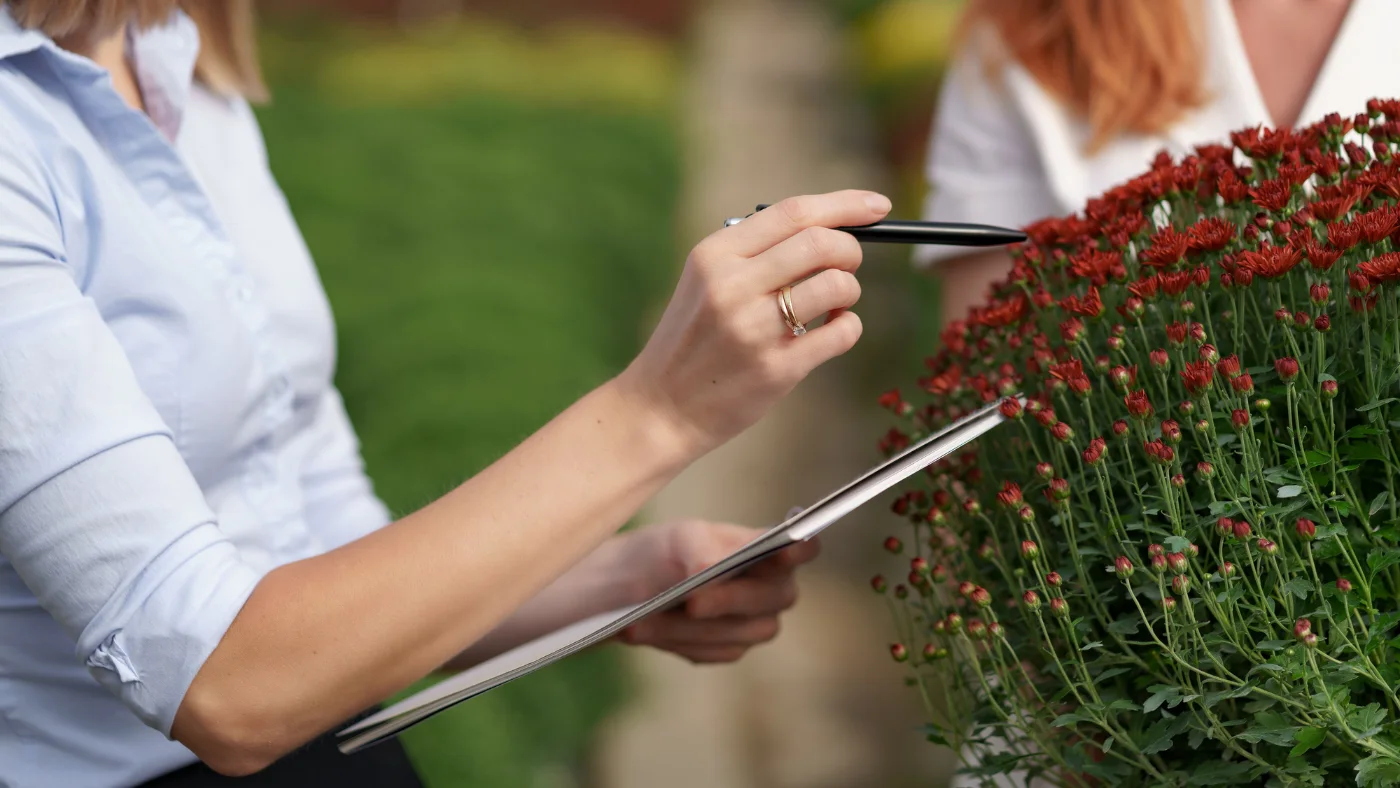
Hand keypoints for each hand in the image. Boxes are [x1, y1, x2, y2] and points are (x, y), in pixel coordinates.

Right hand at [616, 191, 890, 456]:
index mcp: (714, 255)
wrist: (661, 407)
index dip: (844, 204)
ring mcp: (754, 329)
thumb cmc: (693, 340)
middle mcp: (732, 286)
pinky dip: (848, 327)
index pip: (792, 212)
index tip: (877, 205)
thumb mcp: (705, 281)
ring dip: (849, 291)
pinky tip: (830, 331)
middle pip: (821, 243)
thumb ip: (756, 253)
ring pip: (837, 285)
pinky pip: (841, 333)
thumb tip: (829, 228)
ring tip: (834, 303)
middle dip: (851, 250)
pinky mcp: (776, 369)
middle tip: (849, 264)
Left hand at [616, 519, 820, 662]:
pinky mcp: (729, 648)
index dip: (801, 549)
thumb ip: (698, 549)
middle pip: (772, 597)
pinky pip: (712, 651)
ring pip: (740, 632)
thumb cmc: (667, 551)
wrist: (631, 587)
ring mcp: (755, 624)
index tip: (786, 548)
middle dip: (730, 599)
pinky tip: (640, 630)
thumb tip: (708, 568)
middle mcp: (773, 589)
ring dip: (689, 626)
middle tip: (692, 600)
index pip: (802, 548)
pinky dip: (675, 641)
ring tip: (642, 618)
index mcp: (769, 549)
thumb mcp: (677, 539)